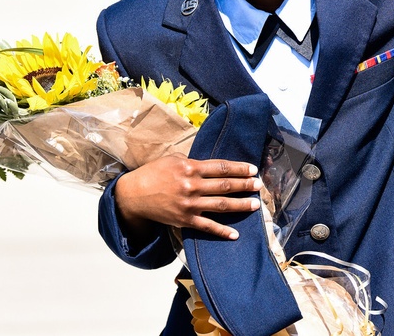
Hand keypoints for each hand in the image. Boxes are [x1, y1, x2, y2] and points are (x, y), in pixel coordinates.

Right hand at [114, 153, 261, 240]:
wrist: (134, 195)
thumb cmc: (154, 173)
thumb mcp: (173, 160)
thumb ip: (193, 161)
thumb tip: (212, 165)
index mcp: (191, 167)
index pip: (222, 167)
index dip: (240, 168)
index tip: (253, 169)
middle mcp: (193, 185)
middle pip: (226, 185)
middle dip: (245, 185)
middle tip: (259, 186)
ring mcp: (190, 204)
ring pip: (221, 205)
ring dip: (241, 205)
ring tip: (255, 205)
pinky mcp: (185, 220)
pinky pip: (207, 227)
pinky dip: (222, 231)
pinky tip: (235, 234)